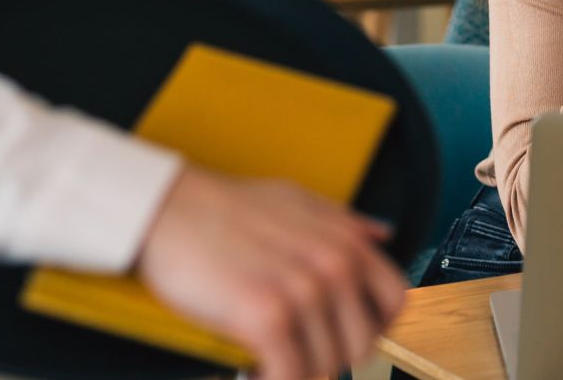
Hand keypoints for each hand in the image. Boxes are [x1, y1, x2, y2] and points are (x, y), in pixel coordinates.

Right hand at [136, 167, 406, 379]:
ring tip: (266, 360)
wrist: (168, 209)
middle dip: (327, 356)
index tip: (345, 337)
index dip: (374, 327)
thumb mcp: (297, 200)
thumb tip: (381, 233)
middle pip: (359, 344)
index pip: (394, 301)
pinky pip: (289, 375)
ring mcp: (304, 292)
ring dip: (296, 370)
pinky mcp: (267, 317)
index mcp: (347, 240)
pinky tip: (251, 371)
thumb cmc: (226, 207)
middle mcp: (335, 265)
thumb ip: (343, 222)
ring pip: (323, 366)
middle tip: (294, 352)